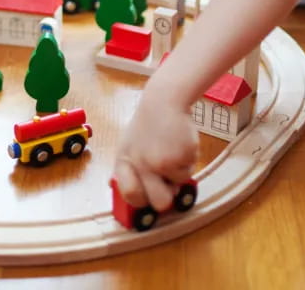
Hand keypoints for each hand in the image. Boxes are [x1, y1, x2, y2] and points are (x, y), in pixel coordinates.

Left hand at [113, 88, 197, 211]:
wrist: (164, 100)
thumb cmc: (148, 123)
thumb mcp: (128, 144)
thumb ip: (126, 167)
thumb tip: (114, 187)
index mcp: (125, 162)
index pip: (131, 196)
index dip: (142, 201)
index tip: (149, 198)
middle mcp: (142, 165)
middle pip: (160, 203)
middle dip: (168, 198)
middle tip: (169, 185)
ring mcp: (162, 162)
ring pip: (179, 185)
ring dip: (180, 172)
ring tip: (173, 150)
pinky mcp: (182, 156)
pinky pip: (190, 170)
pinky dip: (189, 159)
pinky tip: (180, 142)